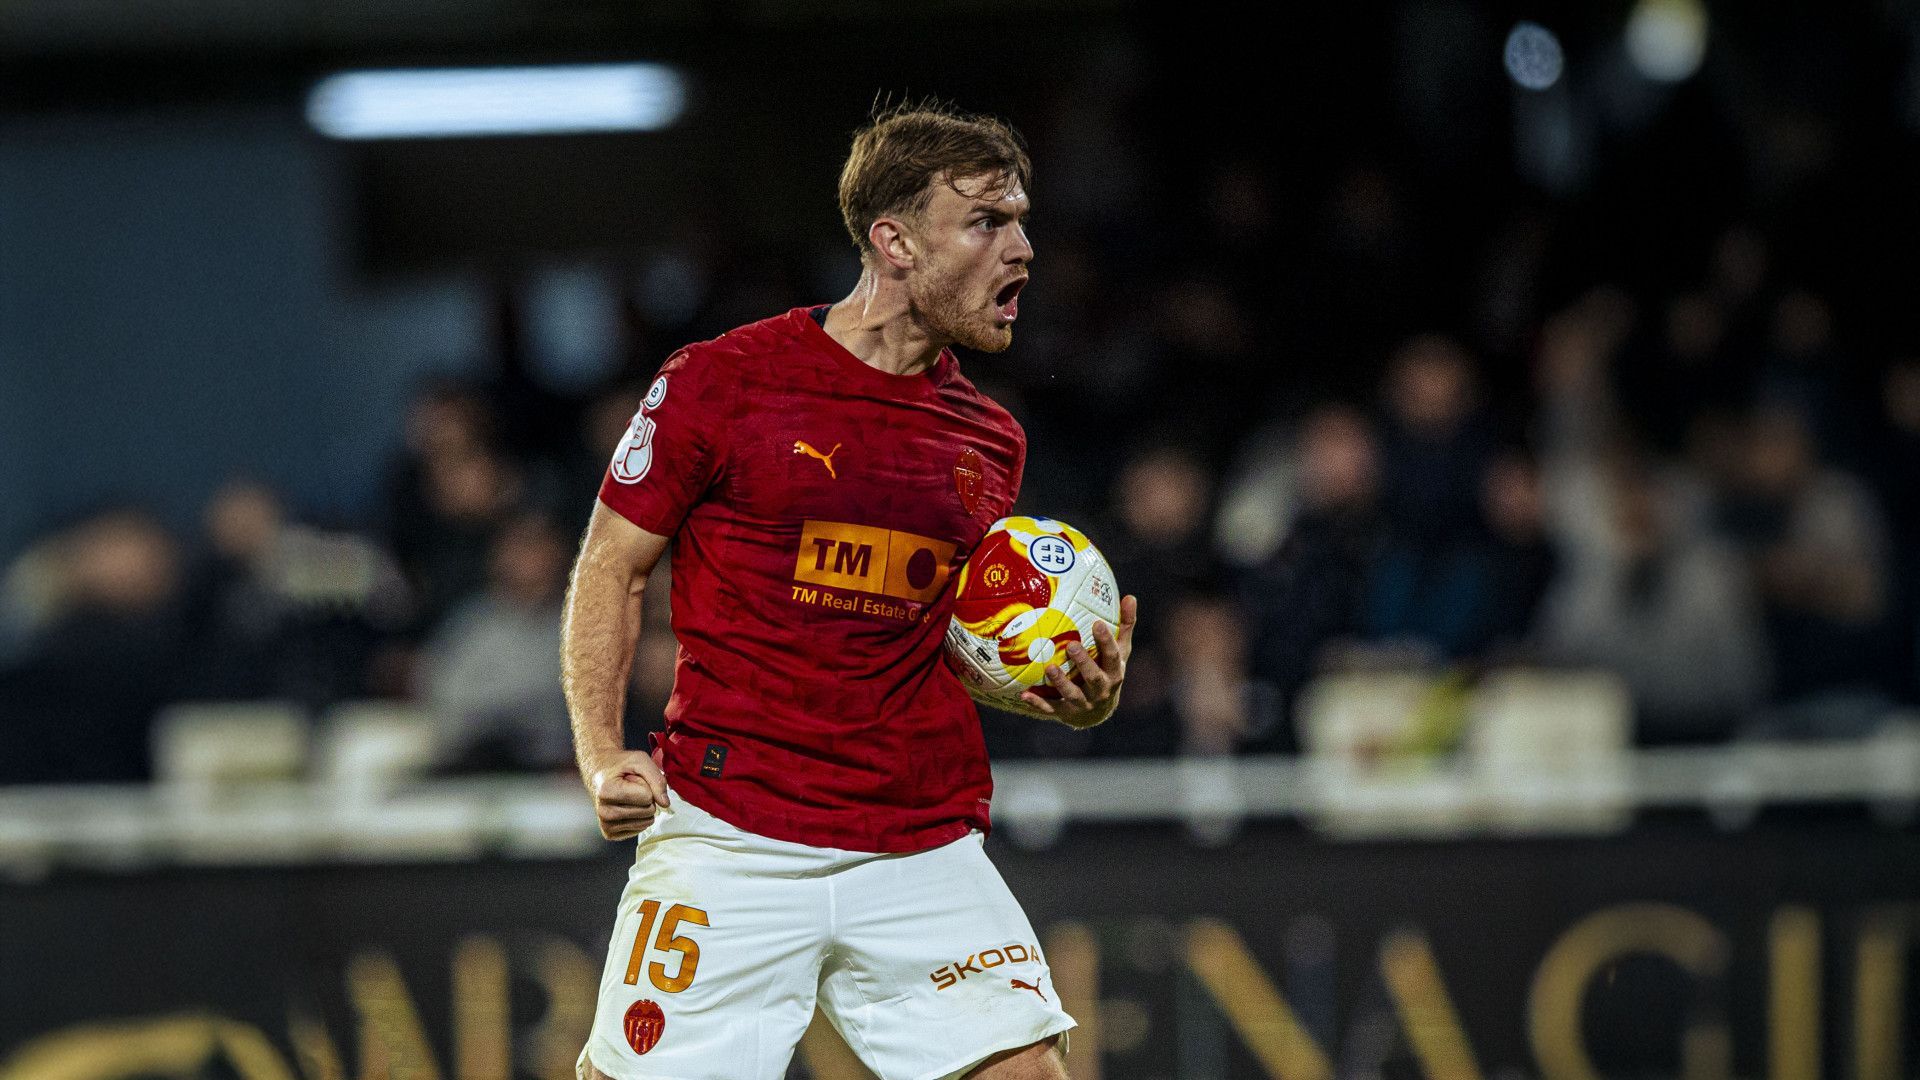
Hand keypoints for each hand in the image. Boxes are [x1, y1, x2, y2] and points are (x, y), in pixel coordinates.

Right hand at [583, 749, 669, 840]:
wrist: (598, 772)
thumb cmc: (619, 765)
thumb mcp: (640, 761)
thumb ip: (657, 780)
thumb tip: (665, 804)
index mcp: (607, 791)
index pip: (647, 796)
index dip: (646, 784)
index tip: (632, 778)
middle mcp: (604, 812)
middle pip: (648, 811)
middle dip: (646, 797)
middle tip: (630, 787)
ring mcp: (606, 825)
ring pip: (646, 822)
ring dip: (643, 807)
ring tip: (628, 796)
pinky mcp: (610, 833)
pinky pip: (640, 829)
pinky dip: (638, 817)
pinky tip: (625, 806)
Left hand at [1020, 594, 1136, 728]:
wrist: (1100, 711)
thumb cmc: (1108, 670)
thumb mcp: (1120, 651)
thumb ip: (1124, 625)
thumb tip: (1130, 597)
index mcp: (1114, 673)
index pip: (1113, 656)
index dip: (1106, 641)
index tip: (1097, 623)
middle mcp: (1101, 690)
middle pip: (1094, 678)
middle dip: (1084, 662)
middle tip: (1071, 645)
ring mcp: (1084, 703)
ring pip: (1072, 694)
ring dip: (1061, 682)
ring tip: (1049, 668)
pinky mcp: (1066, 713)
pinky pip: (1051, 708)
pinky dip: (1038, 703)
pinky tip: (1024, 694)